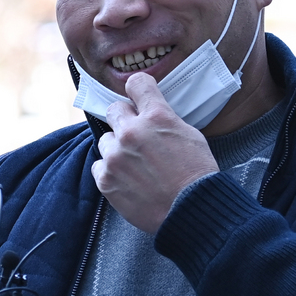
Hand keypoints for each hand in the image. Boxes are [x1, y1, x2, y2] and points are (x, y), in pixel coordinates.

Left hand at [91, 72, 218, 233]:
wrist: (190, 212)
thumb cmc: (196, 176)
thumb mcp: (190, 136)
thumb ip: (166, 121)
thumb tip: (151, 116)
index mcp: (156, 117)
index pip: (137, 83)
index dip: (139, 89)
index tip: (138, 97)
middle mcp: (131, 132)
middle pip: (114, 110)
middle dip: (125, 120)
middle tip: (137, 136)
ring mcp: (116, 157)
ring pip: (106, 140)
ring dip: (117, 148)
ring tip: (135, 165)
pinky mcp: (106, 179)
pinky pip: (99, 166)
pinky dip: (111, 171)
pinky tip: (128, 180)